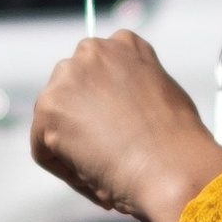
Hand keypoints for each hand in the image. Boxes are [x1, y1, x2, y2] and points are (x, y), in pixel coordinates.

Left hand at [31, 32, 221, 221]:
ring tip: (105, 169)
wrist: (172, 167)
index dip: (106, 109)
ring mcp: (69, 76)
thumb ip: (133, 93)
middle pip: (70, 92)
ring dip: (73, 148)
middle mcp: (94, 51)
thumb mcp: (163, 98)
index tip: (120, 134)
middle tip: (106, 155)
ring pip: (54, 121)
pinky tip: (94, 177)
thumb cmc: (178, 145)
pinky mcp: (50, 108)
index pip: (98, 72)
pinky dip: (64, 170)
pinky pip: (43, 149)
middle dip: (83, 123)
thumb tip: (116, 113)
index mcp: (126, 44)